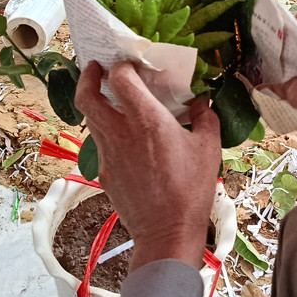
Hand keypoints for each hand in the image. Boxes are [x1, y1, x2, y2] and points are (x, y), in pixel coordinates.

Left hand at [75, 61, 221, 269]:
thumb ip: (205, 115)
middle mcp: (120, 132)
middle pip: (86, 95)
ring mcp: (108, 153)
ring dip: (97, 103)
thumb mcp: (209, 146)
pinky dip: (108, 131)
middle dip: (88, 76)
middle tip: (97, 68)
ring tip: (113, 100)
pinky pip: (101, 143)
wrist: (166, 231)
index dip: (122, 66)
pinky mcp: (104, 172)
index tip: (132, 65)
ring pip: (90, 118)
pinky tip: (127, 139)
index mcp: (146, 119)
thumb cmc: (192, 188)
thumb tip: (200, 100)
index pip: (120, 78)